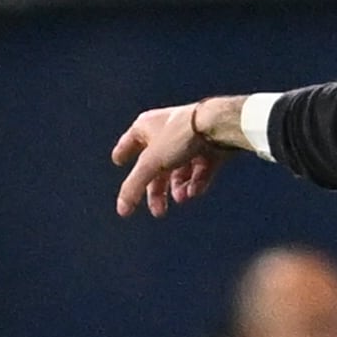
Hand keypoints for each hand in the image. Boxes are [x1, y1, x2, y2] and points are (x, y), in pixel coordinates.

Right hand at [112, 100, 233, 216]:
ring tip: (181, 199)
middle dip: (157, 191)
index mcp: (147, 127)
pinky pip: (199, 170)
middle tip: (158, 211)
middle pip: (156, 166)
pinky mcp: (209, 148)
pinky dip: (196, 183)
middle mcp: (166, 131)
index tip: (118, 161)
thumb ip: (134, 186)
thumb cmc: (179, 135)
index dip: (123, 152)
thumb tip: (122, 209)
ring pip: (179, 170)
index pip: (129, 142)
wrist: (218, 125)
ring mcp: (189, 140)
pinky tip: (193, 192)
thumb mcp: (150, 164)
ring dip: (178, 188)